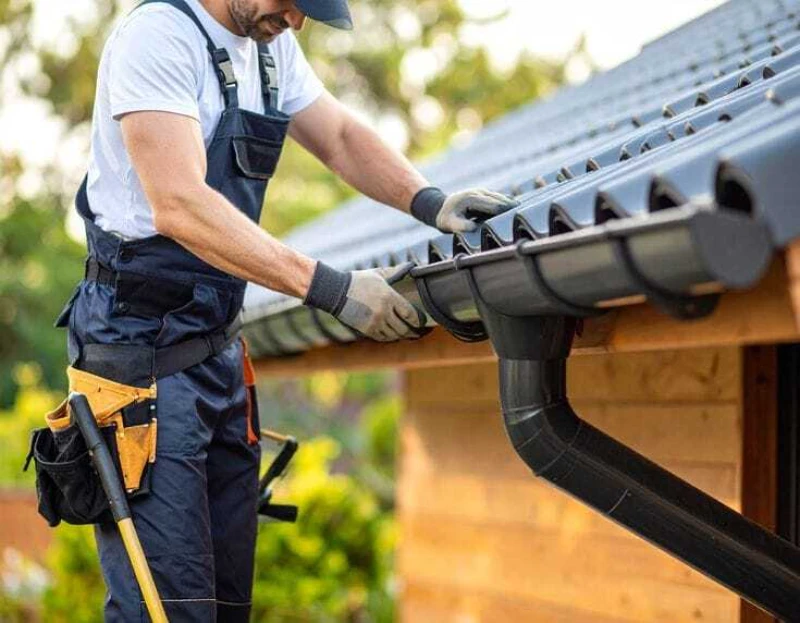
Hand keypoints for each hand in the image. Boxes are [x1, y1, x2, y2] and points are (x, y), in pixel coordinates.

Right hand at [304, 262, 427, 341]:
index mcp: (389, 297)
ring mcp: (375, 322)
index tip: (421, 322)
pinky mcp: (366, 329)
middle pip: (403, 327)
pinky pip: (382, 337)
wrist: (336, 291)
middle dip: (411, 331)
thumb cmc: (358, 281)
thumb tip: (410, 266)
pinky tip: (392, 335)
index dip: (418, 320)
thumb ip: (395, 272)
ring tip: (405, 335)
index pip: (410, 313)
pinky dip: (388, 337)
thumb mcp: (378, 274)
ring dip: (400, 336)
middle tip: (416, 332)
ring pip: (393, 335)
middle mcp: (384, 311)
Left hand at [410, 187, 518, 233]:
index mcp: (471, 199)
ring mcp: (481, 191)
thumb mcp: (448, 224)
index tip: (516, 215)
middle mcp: (478, 192)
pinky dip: (506, 202)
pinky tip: (515, 208)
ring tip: (525, 211)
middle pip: (499, 199)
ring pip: (500, 196)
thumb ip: (460, 225)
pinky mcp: (482, 194)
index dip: (505, 210)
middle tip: (526, 213)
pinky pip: (497, 197)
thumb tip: (473, 228)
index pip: (493, 205)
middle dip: (512, 206)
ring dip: (511, 203)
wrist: (438, 207)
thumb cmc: (444, 218)